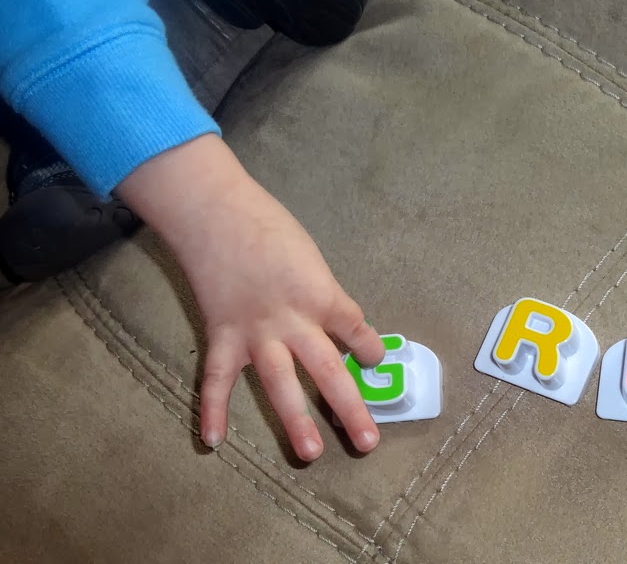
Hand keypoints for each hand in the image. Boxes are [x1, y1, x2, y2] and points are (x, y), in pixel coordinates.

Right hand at [118, 134, 384, 461]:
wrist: (216, 212)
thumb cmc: (270, 227)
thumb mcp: (310, 258)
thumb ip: (321, 295)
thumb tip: (333, 322)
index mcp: (322, 295)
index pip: (357, 330)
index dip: (370, 348)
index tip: (375, 359)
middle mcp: (294, 320)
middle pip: (328, 370)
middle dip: (349, 408)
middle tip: (368, 443)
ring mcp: (256, 332)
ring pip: (279, 382)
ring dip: (295, 420)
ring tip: (310, 453)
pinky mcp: (222, 334)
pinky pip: (215, 378)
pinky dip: (211, 409)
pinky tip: (213, 442)